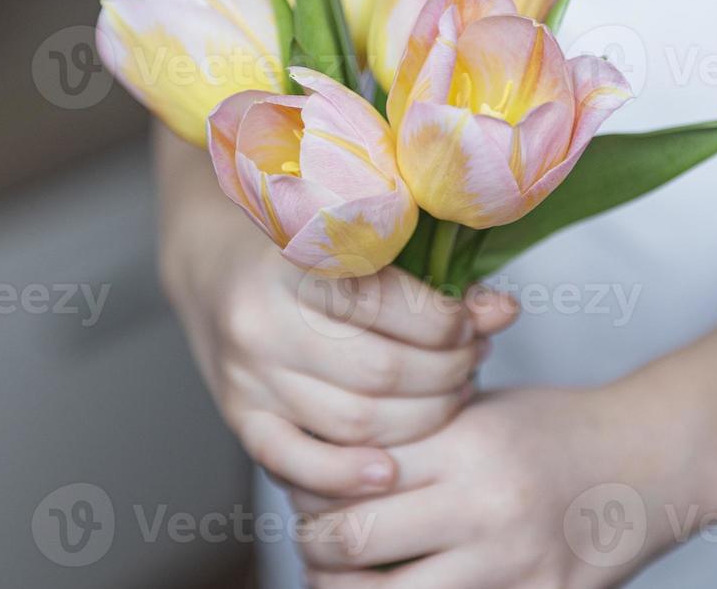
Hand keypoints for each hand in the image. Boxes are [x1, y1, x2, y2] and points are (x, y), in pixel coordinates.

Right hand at [166, 238, 518, 500]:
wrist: (213, 266)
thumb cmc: (301, 249)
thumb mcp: (358, 241)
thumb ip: (429, 275)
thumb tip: (503, 312)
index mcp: (292, 261)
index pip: (387, 303)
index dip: (447, 322)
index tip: (474, 323)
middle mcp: (262, 320)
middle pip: (380, 372)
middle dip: (446, 374)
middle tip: (473, 362)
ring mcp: (247, 375)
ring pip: (353, 421)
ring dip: (420, 419)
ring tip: (450, 396)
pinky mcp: (239, 416)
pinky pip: (295, 461)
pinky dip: (346, 475)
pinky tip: (389, 472)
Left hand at [290, 382, 716, 588]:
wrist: (651, 460)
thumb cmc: (555, 429)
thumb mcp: (480, 409)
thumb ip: (411, 437)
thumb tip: (324, 466)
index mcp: (466, 443)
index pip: (352, 476)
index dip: (311, 491)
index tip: (306, 494)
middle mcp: (485, 505)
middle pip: (356, 543)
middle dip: (316, 548)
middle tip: (313, 542)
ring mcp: (513, 564)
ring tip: (342, 576)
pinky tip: (404, 587)